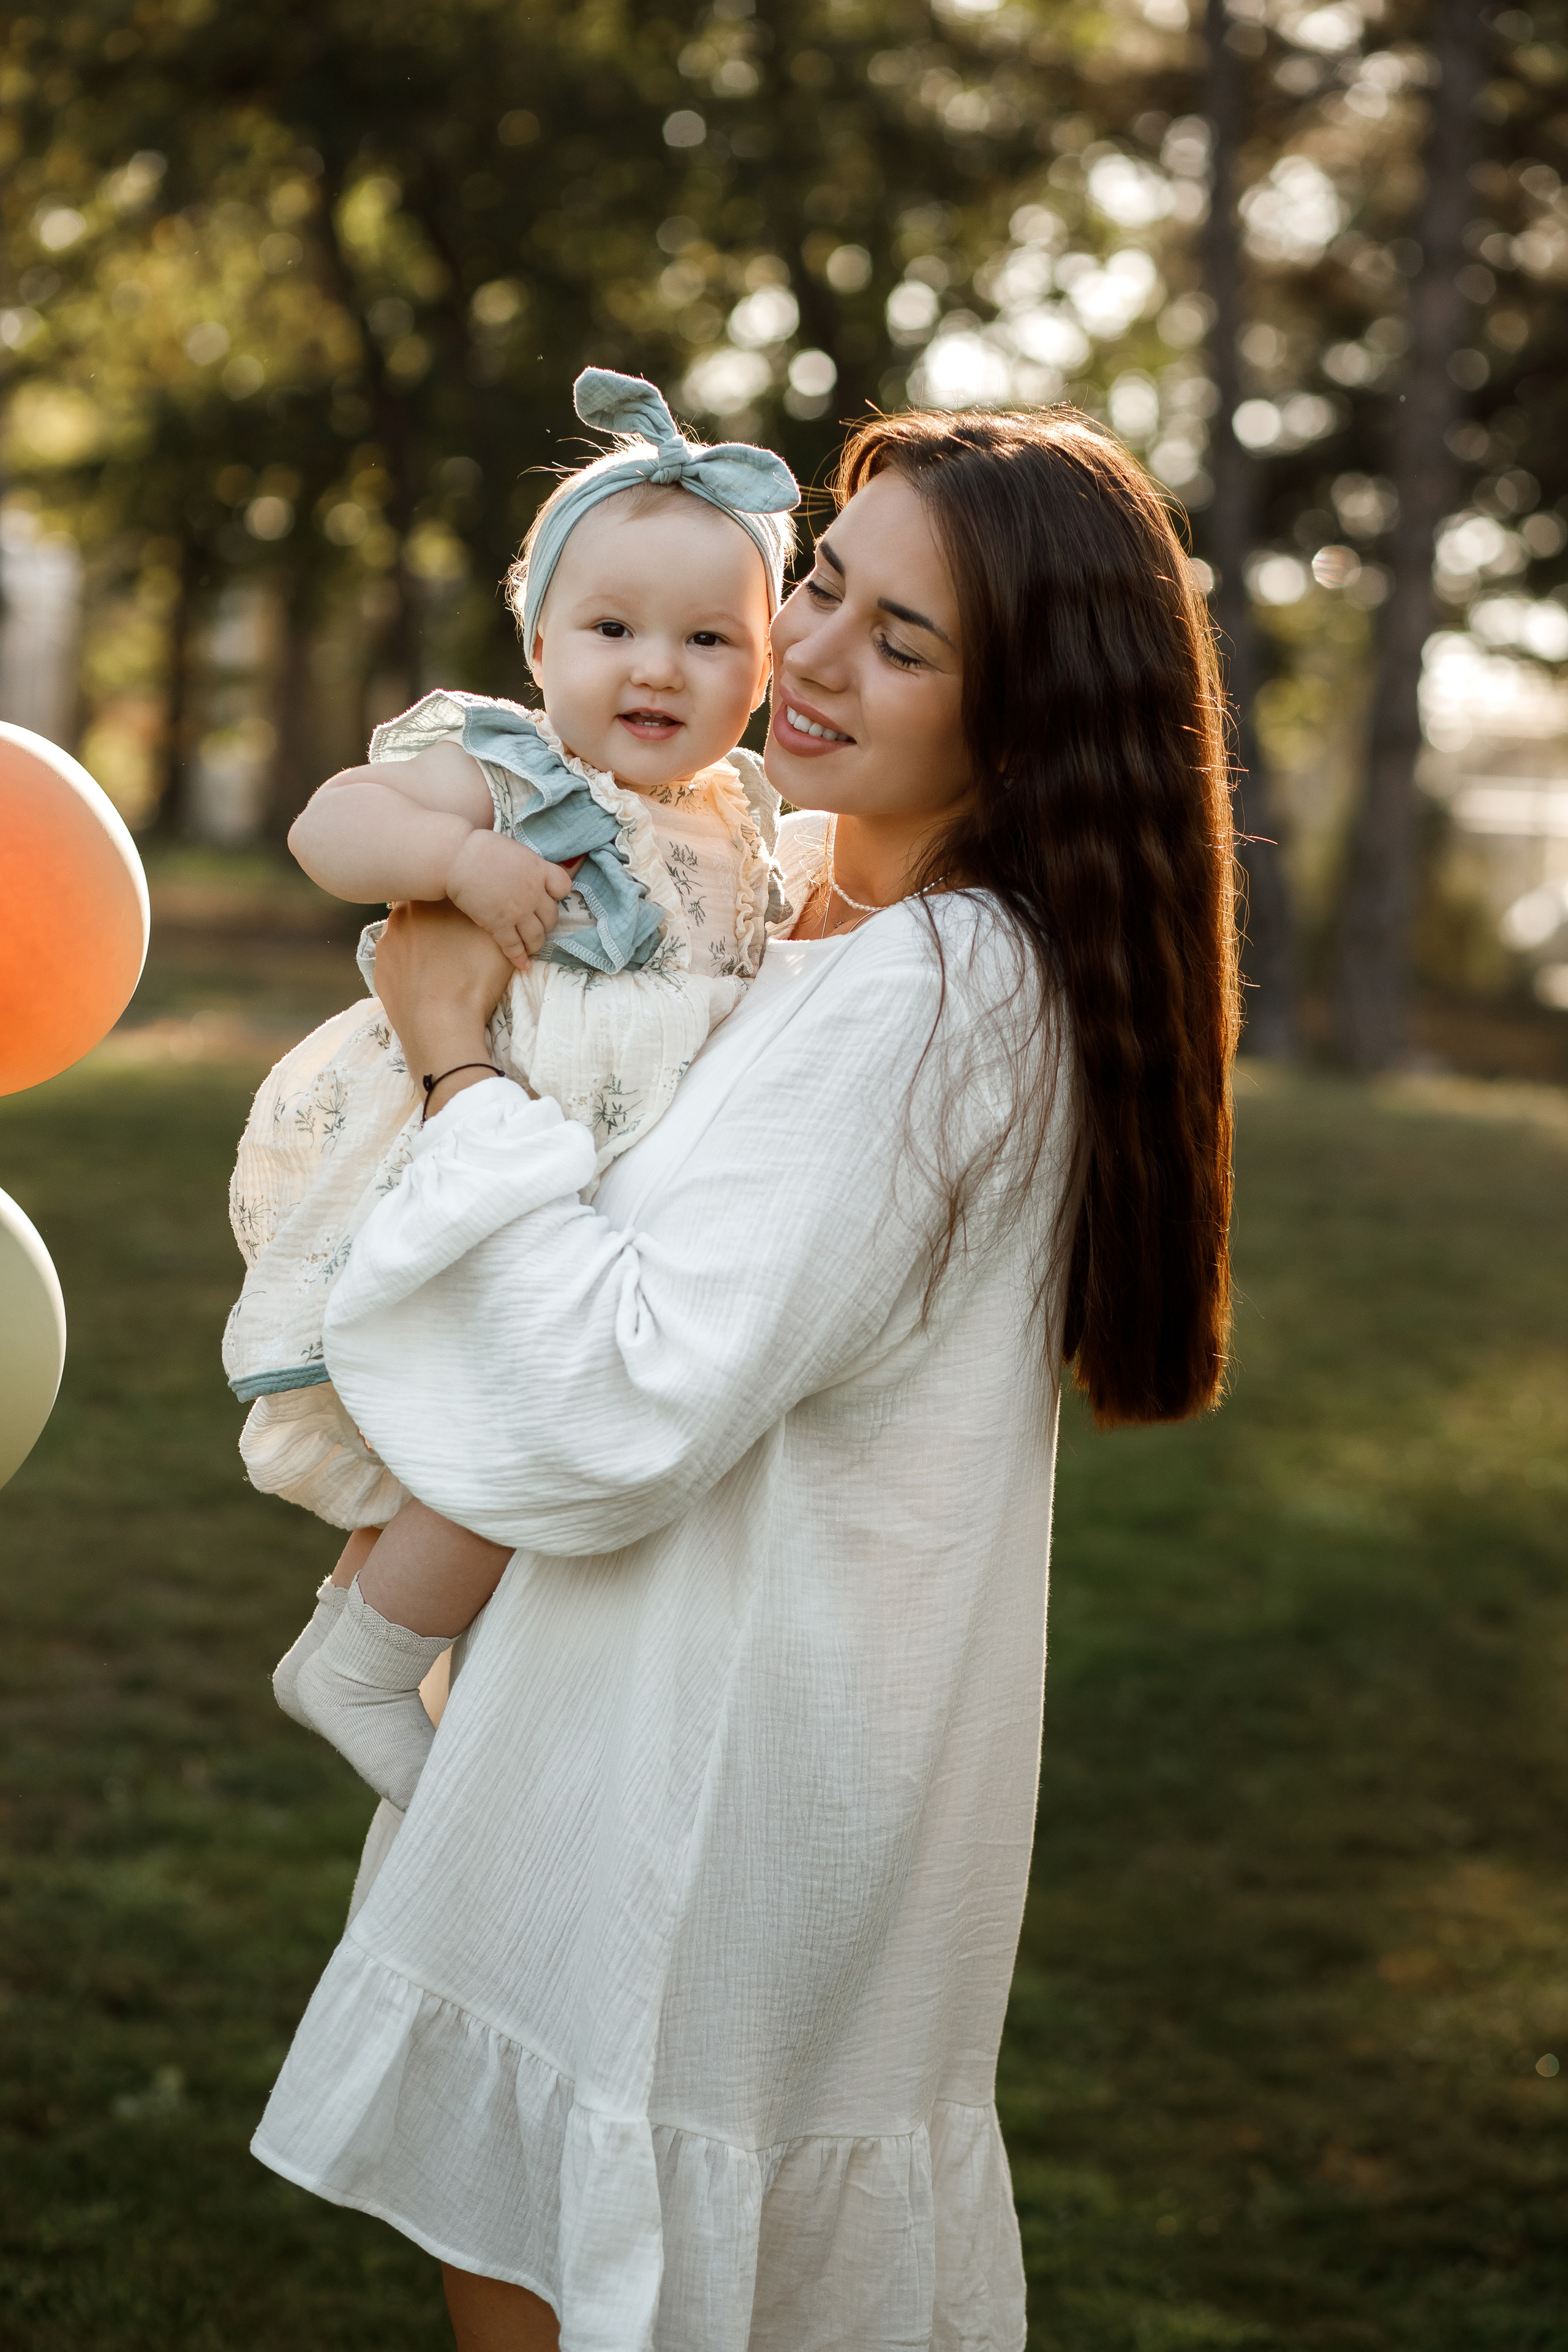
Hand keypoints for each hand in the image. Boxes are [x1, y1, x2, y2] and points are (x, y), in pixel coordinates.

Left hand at [374, 898, 512, 1100]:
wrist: (440, 1027)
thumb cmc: (474, 979)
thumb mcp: (497, 941)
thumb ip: (493, 918)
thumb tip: (494, 911)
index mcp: (432, 901)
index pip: (446, 891)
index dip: (461, 904)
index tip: (471, 918)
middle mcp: (402, 914)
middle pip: (425, 911)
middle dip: (440, 923)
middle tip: (460, 945)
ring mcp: (386, 943)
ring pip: (409, 937)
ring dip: (424, 945)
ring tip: (445, 969)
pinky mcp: (379, 969)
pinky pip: (398, 962)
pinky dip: (412, 969)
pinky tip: (429, 984)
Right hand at [446, 830, 575, 970]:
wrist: (457, 857)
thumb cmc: (480, 847)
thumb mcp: (515, 849)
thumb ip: (528, 863)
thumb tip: (530, 868)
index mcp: (538, 870)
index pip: (564, 886)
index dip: (558, 893)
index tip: (551, 895)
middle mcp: (534, 893)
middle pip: (552, 916)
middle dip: (547, 922)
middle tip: (539, 924)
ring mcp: (518, 912)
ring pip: (537, 936)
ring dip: (536, 943)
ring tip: (532, 946)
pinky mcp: (500, 925)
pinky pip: (514, 947)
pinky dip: (519, 958)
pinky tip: (523, 965)